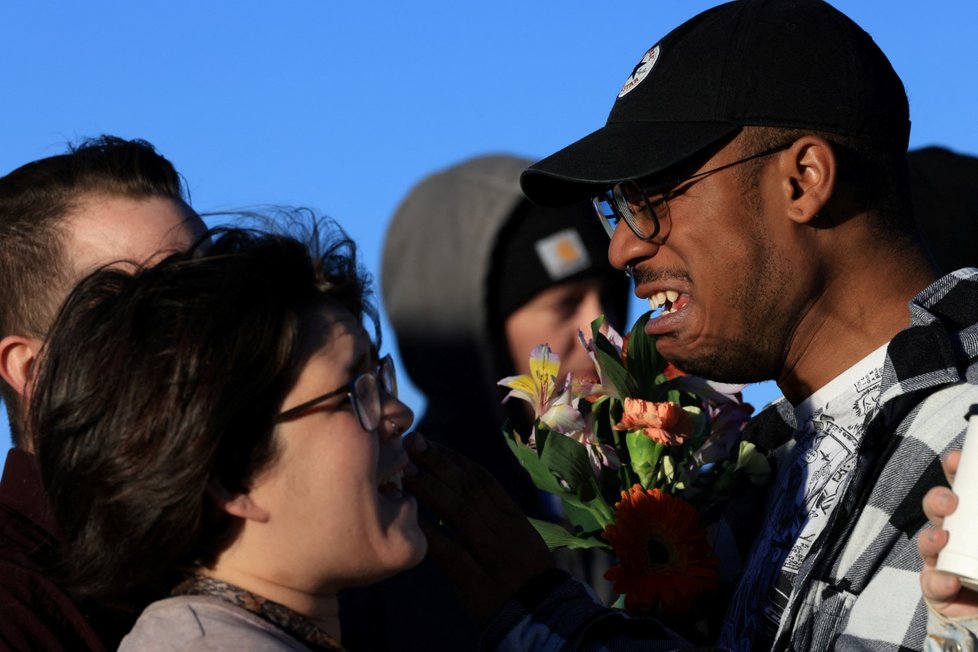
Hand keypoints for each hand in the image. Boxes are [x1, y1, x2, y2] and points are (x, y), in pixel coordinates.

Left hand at [403, 431, 554, 625]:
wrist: (541, 616)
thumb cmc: (524, 574)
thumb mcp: (519, 537)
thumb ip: (494, 514)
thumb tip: (459, 485)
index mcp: (514, 518)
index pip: (484, 480)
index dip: (455, 459)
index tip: (431, 444)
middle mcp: (506, 530)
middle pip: (470, 489)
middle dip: (439, 464)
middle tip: (412, 444)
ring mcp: (493, 555)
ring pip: (461, 513)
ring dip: (431, 490)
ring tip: (406, 473)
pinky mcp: (478, 582)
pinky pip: (451, 553)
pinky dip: (431, 533)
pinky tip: (411, 519)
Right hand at [919, 451, 977, 616]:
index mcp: (973, 522)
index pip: (962, 491)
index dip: (956, 472)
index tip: (958, 460)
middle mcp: (956, 538)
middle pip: (937, 511)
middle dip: (937, 500)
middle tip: (950, 501)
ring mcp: (944, 563)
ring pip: (927, 543)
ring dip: (931, 537)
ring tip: (942, 538)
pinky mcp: (938, 591)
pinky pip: (931, 583)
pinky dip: (938, 580)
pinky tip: (950, 580)